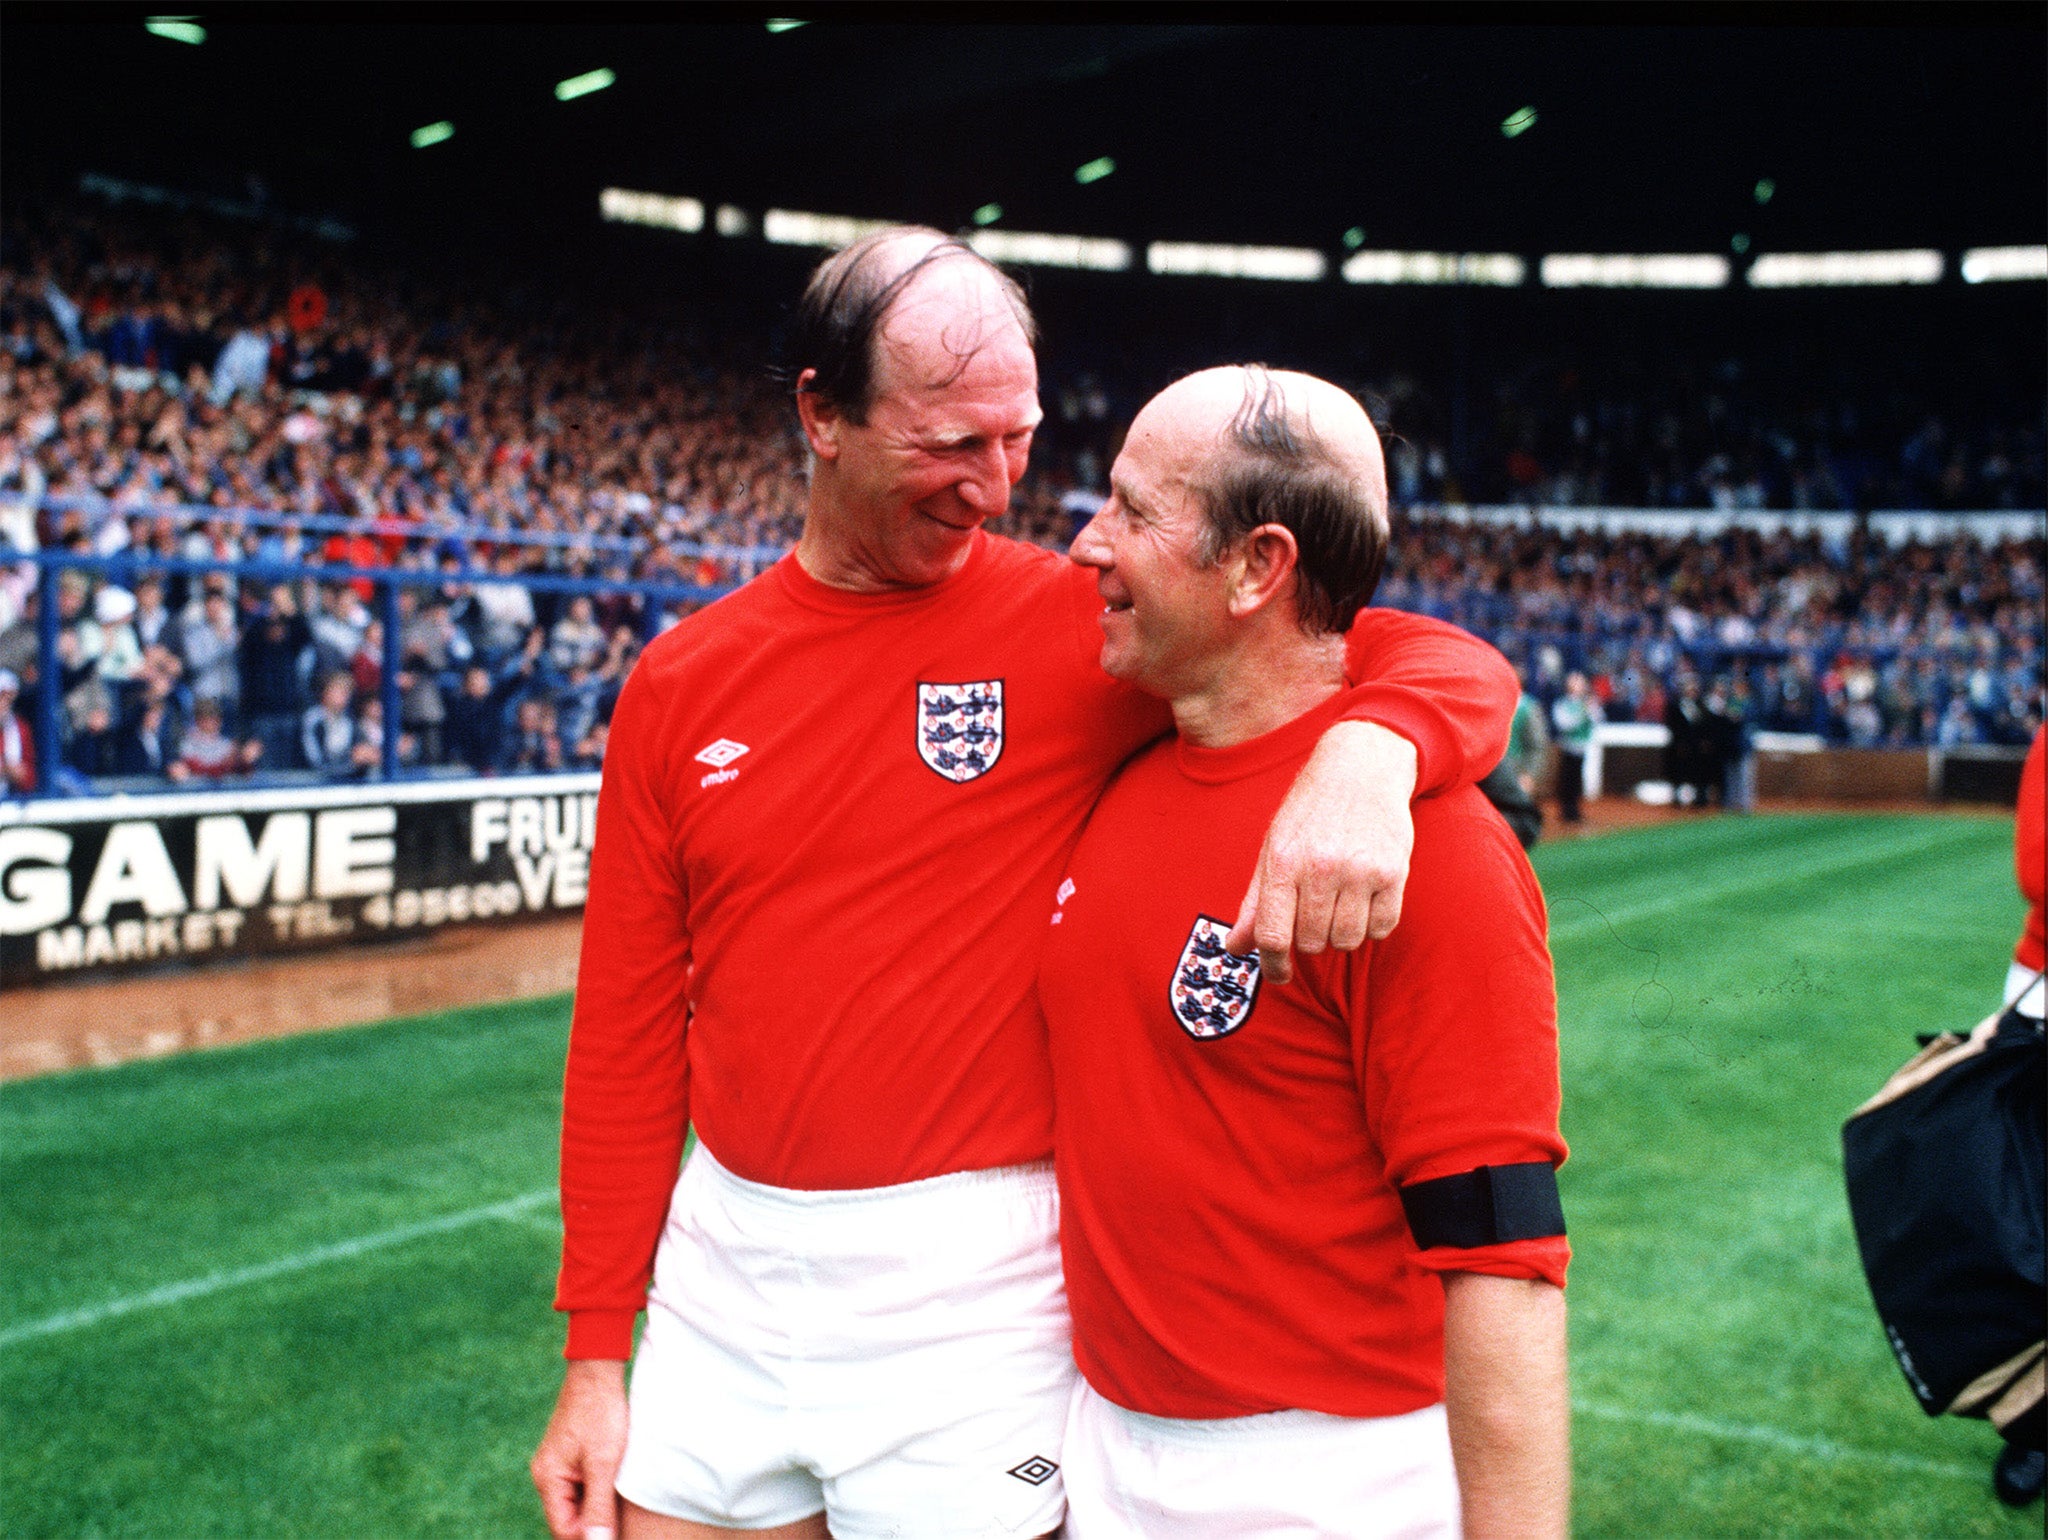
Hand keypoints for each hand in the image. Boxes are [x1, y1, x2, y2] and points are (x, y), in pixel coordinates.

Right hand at [532, 1359, 628, 1539]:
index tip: (616, 1533)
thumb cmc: (601, 1413)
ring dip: (598, 1505)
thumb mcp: (604, 1464)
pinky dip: (598, 1489)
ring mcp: (558, 1463)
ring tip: (623, 1500)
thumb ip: (598, 1507)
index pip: (564, 1528)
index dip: (589, 1537)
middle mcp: (547, 1474)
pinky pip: (581, 1483)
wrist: (598, 1370)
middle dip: (593, 1523)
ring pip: (577, 1501)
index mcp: (548, 1479)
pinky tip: (618, 1484)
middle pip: (569, 1516)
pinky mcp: (571, 1453)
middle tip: (623, 1519)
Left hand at [1225, 720, 1417, 983]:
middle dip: (1308, 939)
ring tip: (1338, 903)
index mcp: (1283, 862)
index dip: (1273, 965)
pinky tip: (1363, 901)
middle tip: (1313, 913)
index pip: (1273, 935)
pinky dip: (1371, 925)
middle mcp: (1320, 867)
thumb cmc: (1309, 813)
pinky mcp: (1393, 872)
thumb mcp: (1273, 848)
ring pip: (1347, 941)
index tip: (1279, 975)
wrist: (1361, 769)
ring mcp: (1360, 871)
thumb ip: (1255, 902)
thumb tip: (1234, 947)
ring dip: (1340, 934)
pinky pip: (1381, 928)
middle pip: (1311, 942)